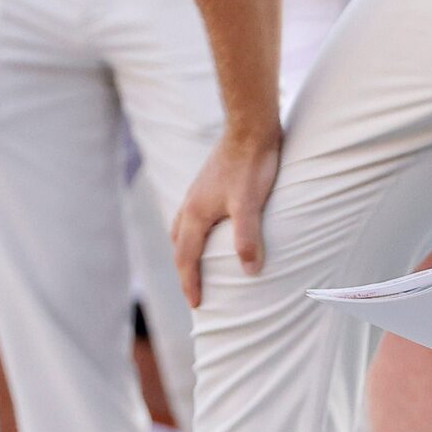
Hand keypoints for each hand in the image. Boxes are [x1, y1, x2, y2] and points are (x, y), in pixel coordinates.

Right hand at [171, 123, 280, 306]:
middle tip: (193, 291)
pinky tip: (212, 228)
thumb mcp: (250, 204)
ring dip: (186, 249)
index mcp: (195, 214)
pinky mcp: (210, 182)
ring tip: (197, 263)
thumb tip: (250, 271)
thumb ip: (247, 237)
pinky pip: (194, 215)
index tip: (196, 305)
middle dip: (184, 270)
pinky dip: (196, 231)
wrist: (250, 126)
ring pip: (184, 228)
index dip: (191, 283)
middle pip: (179, 245)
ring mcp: (198, 192)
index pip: (186, 258)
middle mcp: (191, 204)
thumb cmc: (251, 164)